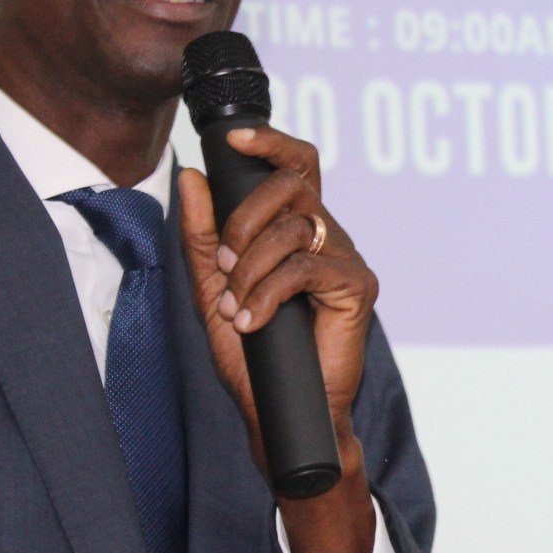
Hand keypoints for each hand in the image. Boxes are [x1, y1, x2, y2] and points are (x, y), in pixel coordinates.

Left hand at [177, 127, 378, 552]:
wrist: (280, 412)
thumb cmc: (254, 357)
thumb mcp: (214, 290)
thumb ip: (202, 236)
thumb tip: (195, 177)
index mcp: (296, 230)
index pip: (296, 165)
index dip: (270, 142)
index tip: (233, 139)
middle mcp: (325, 236)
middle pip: (292, 184)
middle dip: (244, 217)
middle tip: (223, 264)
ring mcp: (345, 259)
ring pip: (292, 227)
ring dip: (250, 268)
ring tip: (237, 307)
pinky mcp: (357, 287)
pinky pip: (305, 266)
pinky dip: (269, 292)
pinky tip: (256, 321)